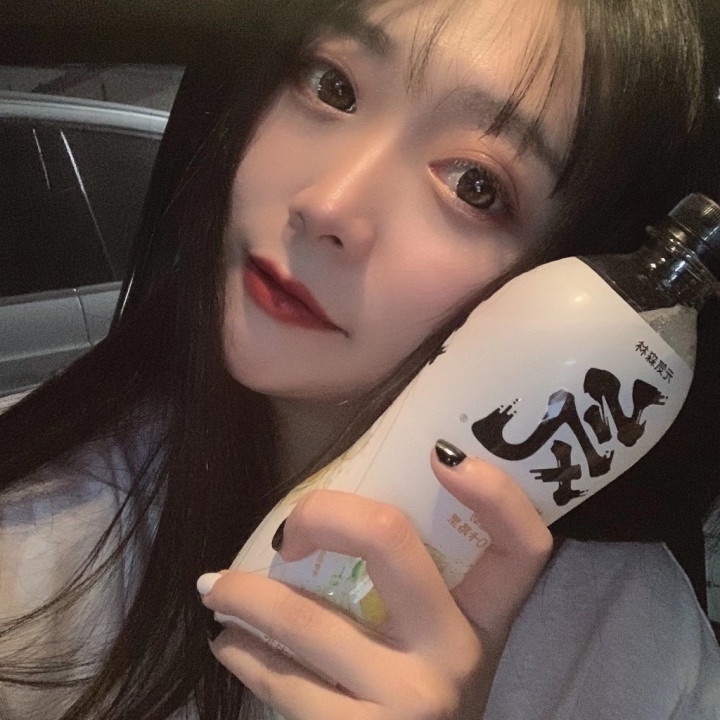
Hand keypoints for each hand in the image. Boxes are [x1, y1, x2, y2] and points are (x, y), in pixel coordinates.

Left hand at [198, 446, 551, 718]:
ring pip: (307, 618)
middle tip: (285, 530)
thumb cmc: (415, 697)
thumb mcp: (433, 644)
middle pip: (390, 542)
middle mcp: (457, 656)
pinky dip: (243, 653)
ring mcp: (411, 700)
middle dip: (321, 513)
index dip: (497, 495)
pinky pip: (283, 682)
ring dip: (245, 595)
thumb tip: (329, 516)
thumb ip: (408, 588)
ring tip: (217, 589)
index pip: (523, 548)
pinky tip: (230, 643)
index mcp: (483, 620)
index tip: (442, 454)